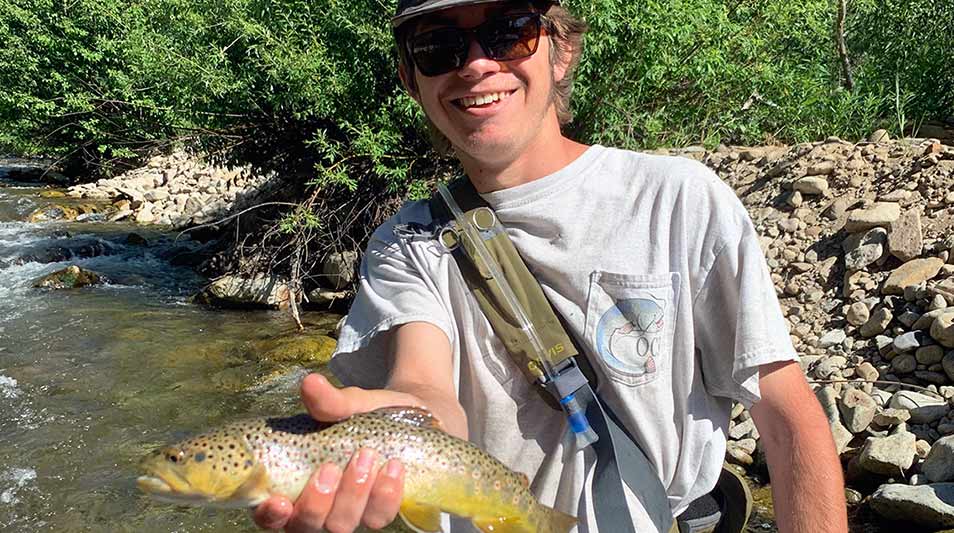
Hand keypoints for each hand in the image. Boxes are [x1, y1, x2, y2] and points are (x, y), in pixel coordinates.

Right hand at [252, 374, 406, 531]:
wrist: (414, 418)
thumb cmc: (367, 414)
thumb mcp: (348, 405)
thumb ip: (328, 401)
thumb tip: (310, 382)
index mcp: (294, 484)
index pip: (271, 514)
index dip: (270, 515)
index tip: (278, 500)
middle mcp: (318, 506)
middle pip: (306, 525)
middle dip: (317, 500)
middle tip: (330, 466)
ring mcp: (350, 513)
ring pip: (341, 525)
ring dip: (352, 493)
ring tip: (366, 455)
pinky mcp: (380, 512)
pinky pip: (379, 517)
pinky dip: (385, 494)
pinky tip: (394, 467)